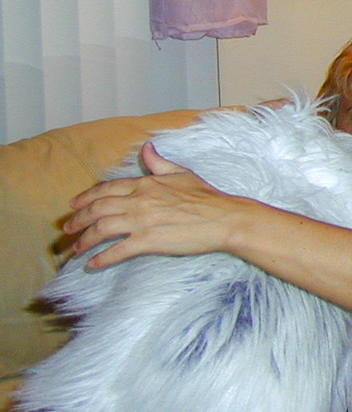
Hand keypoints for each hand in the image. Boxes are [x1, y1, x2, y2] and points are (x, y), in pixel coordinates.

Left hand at [64, 143, 246, 268]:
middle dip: (78, 220)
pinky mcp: (148, 241)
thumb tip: (146, 148)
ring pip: (102, 230)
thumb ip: (159, 163)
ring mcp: (142, 221)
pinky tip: (93, 264)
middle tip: (67, 230)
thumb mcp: (182, 173)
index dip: (86, 198)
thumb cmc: (207, 197)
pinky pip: (117, 251)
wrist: (224, 219)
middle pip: (98, 209)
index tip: (74, 205)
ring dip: (84, 240)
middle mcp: (140, 201)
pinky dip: (102, 259)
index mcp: (146, 184)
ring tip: (75, 249)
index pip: (107, 189)